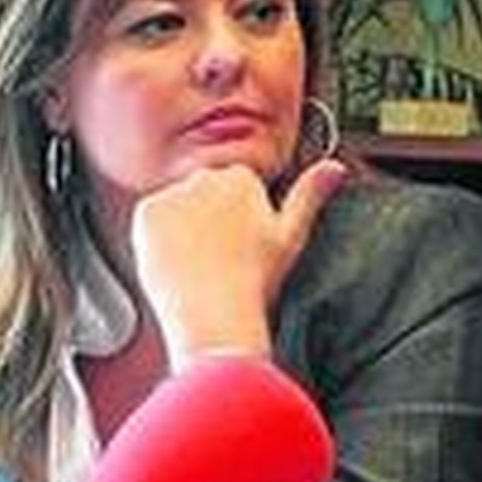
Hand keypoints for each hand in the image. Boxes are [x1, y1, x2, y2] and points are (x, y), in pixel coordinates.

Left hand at [131, 157, 346, 365]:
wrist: (214, 315)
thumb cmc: (255, 281)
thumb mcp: (291, 236)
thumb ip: (310, 194)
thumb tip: (335, 166)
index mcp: (241, 177)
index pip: (235, 189)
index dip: (240, 221)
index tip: (242, 246)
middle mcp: (204, 177)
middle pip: (204, 193)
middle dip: (210, 218)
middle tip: (222, 258)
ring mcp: (171, 193)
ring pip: (177, 208)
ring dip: (184, 228)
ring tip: (200, 263)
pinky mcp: (145, 212)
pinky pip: (151, 220)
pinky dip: (159, 238)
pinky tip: (178, 261)